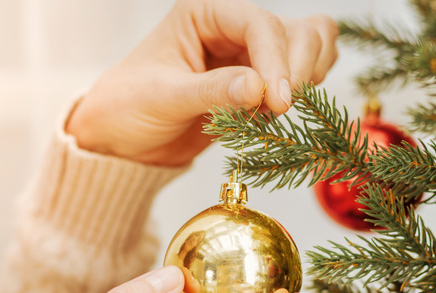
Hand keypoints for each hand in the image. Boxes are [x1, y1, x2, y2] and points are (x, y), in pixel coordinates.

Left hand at [65, 0, 337, 165]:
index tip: (277, 102)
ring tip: (272, 112)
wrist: (124, 137)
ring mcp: (252, 52)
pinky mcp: (262, 80)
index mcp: (205, 12)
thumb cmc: (130, 106)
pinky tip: (273, 115)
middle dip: (296, 70)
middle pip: (297, 31)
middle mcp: (233, 25)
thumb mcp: (164, 98)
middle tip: (279, 110)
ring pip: (311, 46)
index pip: (259, 24)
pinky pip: (305, 73)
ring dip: (306, 78)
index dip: (276, 61)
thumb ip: (212, 92)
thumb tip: (259, 89)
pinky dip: (304, 92)